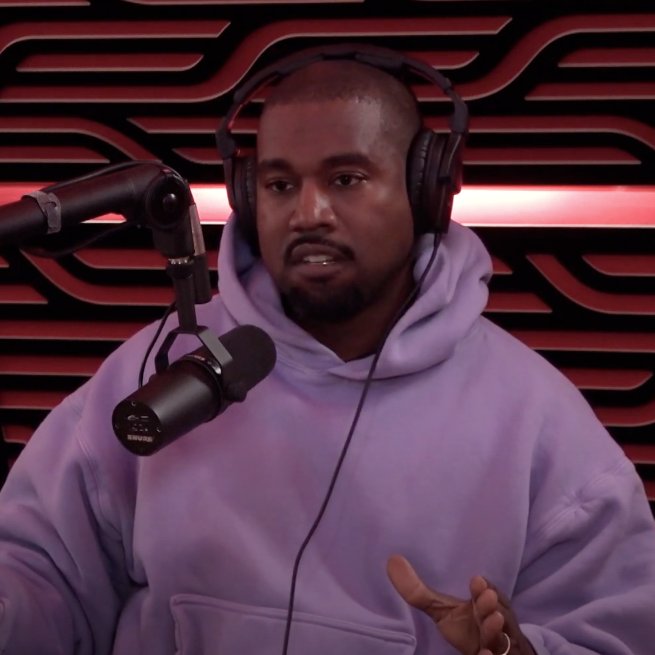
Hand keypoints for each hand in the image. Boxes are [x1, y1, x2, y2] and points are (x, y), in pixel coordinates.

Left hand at [387, 555, 534, 654]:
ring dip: (497, 629)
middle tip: (487, 597)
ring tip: (493, 619)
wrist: (490, 652)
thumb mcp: (441, 610)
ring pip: (501, 636)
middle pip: (496, 612)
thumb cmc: (466, 627)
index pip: (485, 594)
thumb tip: (392, 560)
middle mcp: (493, 622)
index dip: (482, 588)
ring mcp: (498, 643)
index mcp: (480, 606)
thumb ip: (417, 592)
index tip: (476, 580)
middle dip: (490, 605)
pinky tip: (485, 653)